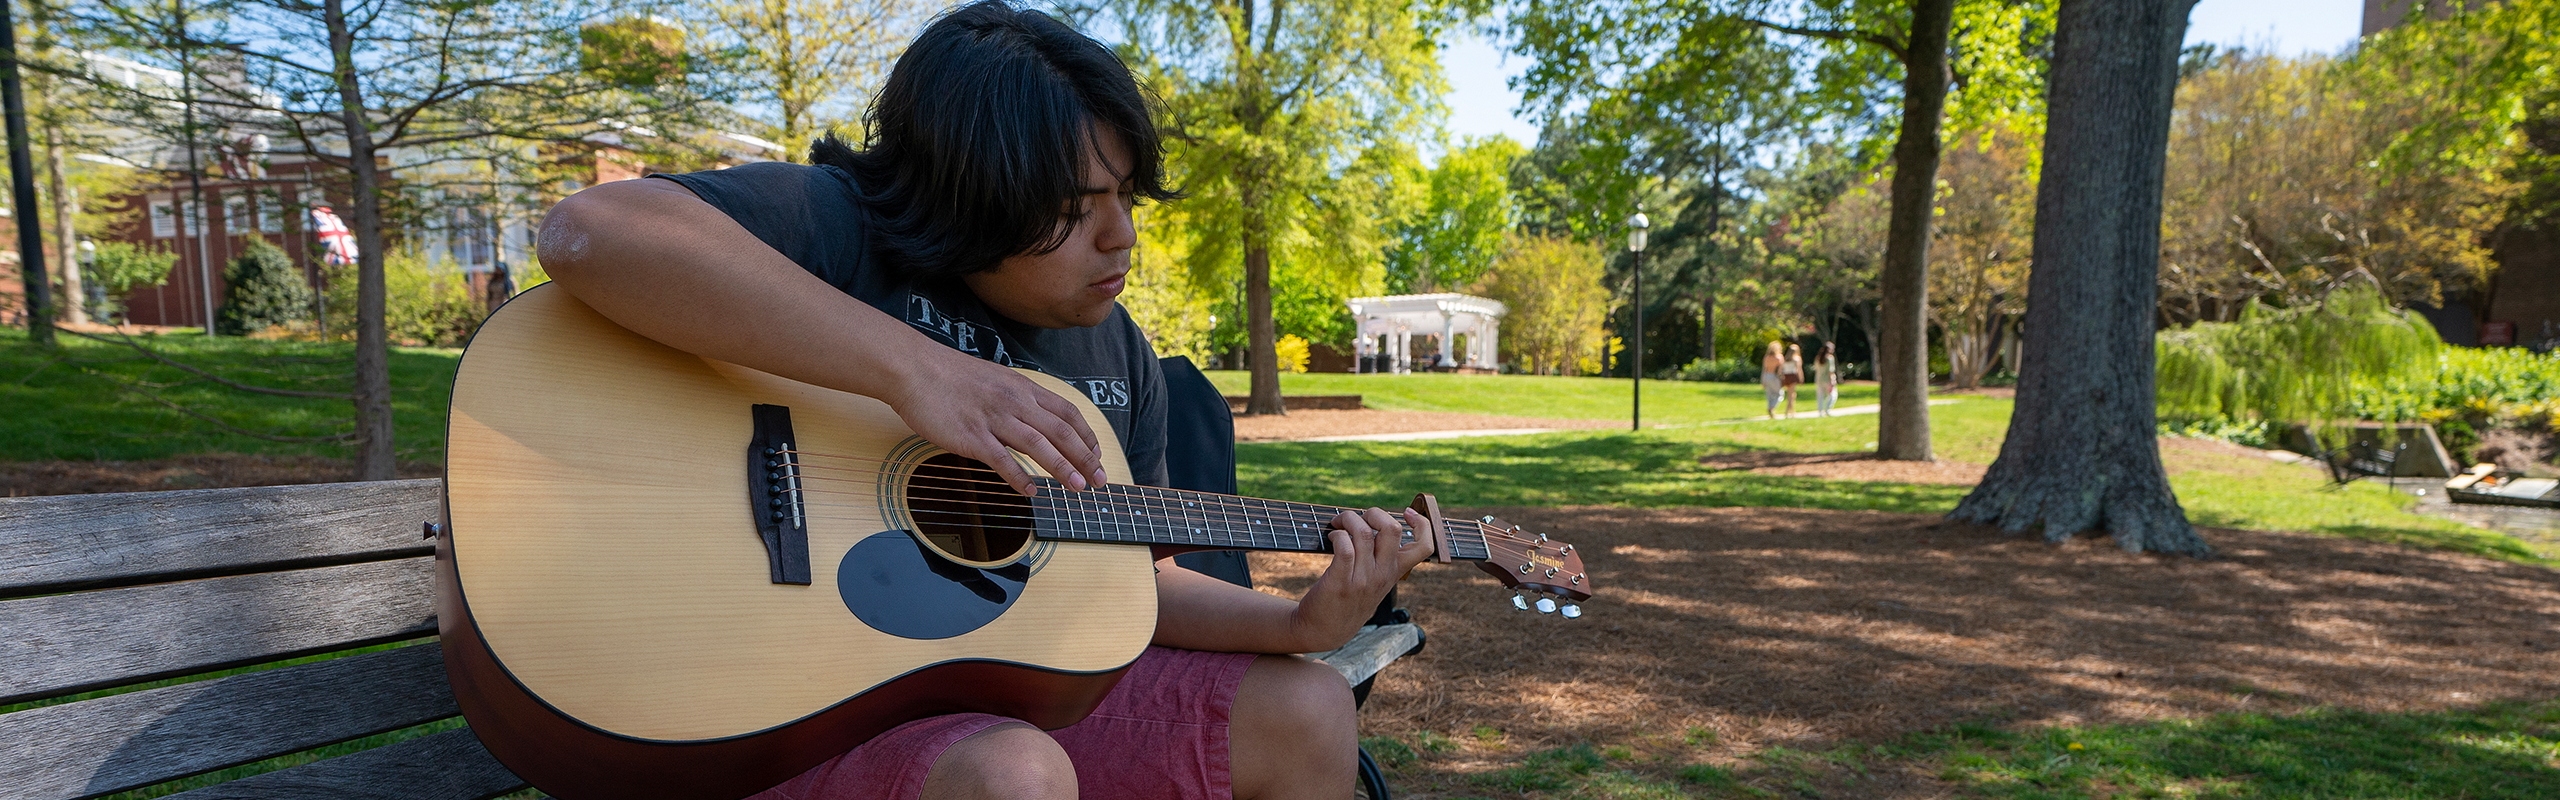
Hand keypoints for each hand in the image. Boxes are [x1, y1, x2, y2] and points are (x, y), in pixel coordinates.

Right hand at [886, 348, 1107, 495]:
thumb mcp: (996, 380)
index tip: (1097, 456)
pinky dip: (1019, 477)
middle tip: (1100, 480)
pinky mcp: (972, 436)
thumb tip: (1036, 420)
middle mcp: (1015, 402)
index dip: (1087, 436)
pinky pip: (1002, 460)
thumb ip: (1018, 400)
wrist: (915, 369)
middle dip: (1085, 458)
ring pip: (1039, 445)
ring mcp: (994, 419)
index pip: (1067, 413)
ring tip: (1078, 488)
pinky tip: (1032, 491)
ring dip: (1063, 469)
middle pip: (1061, 432)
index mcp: (1023, 388)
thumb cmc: (951, 376)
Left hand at [1289, 507, 1435, 650]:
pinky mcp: (1340, 583)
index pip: (1425, 547)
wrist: (1324, 630)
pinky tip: (1331, 537)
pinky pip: (1344, 547)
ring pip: (1364, 533)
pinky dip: (1337, 535)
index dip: (1422, 524)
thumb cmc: (1348, 599)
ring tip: (1337, 524)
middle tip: (1359, 518)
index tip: (1407, 512)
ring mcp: (1363, 580)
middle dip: (1374, 513)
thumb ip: (1381, 559)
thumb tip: (1374, 525)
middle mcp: (1382, 575)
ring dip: (1348, 519)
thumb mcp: (1374, 582)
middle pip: (1393, 530)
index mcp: (1394, 572)